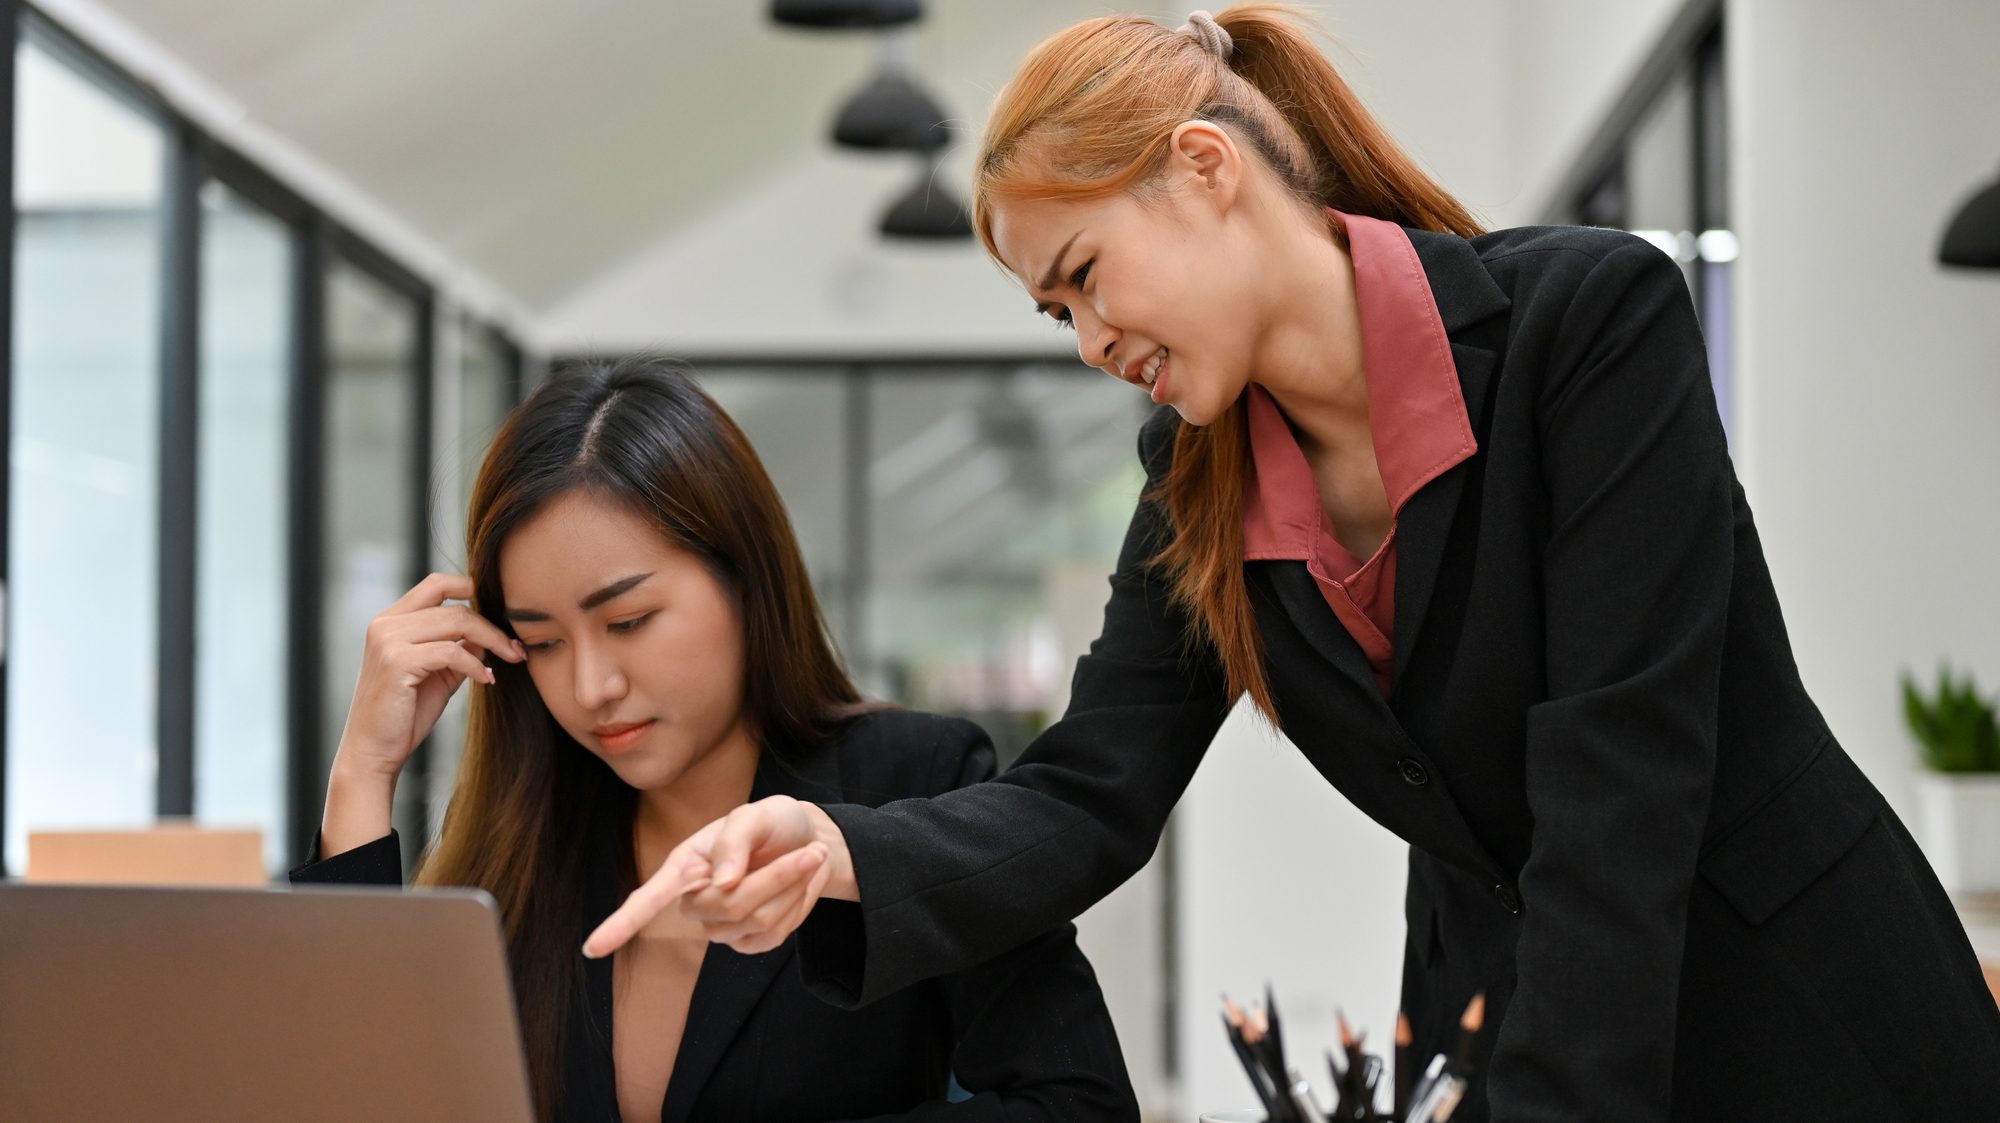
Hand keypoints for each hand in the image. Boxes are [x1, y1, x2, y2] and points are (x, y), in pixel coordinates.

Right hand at [333, 572, 524, 781]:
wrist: (373, 751)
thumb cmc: (405, 714)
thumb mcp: (438, 674)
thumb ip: (460, 649)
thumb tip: (491, 635)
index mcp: (391, 621)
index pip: (436, 584)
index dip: (472, 589)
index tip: (503, 611)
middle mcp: (385, 624)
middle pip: (454, 606)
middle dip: (493, 625)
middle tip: (517, 648)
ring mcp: (387, 640)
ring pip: (456, 622)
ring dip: (492, 641)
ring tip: (511, 660)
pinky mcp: (396, 662)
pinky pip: (451, 651)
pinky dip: (475, 665)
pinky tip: (486, 680)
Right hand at [583, 796, 855, 958]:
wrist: (807, 841)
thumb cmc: (772, 823)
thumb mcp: (756, 814)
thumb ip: (736, 840)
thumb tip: (722, 883)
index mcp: (685, 866)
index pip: (647, 900)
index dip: (620, 925)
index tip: (592, 949)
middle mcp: (697, 900)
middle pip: (730, 907)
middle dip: (776, 878)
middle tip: (809, 852)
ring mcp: (722, 926)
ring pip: (759, 920)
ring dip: (793, 888)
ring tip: (804, 861)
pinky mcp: (750, 942)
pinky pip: (776, 935)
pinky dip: (798, 907)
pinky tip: (797, 888)